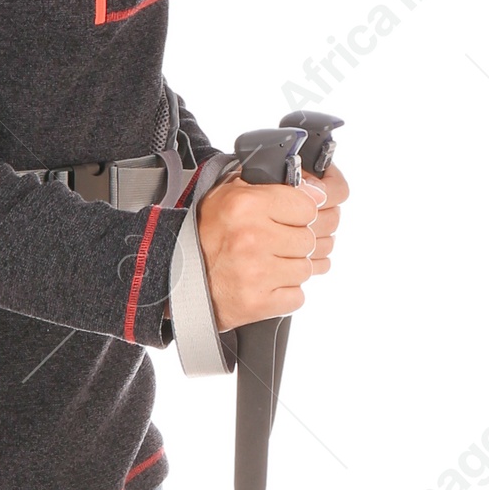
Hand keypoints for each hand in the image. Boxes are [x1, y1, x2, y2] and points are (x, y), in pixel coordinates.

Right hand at [196, 162, 349, 330]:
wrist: (170, 276)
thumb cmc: (201, 234)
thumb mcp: (229, 194)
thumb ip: (273, 186)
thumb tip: (319, 192)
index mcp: (247, 205)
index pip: (309, 206)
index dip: (301, 213)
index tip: (292, 218)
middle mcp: (253, 238)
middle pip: (310, 239)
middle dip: (297, 242)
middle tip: (277, 244)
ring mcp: (257, 273)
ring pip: (307, 269)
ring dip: (292, 268)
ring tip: (267, 264)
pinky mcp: (258, 303)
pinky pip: (297, 296)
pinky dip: (285, 293)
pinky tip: (265, 283)